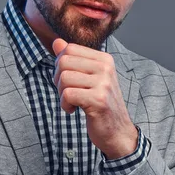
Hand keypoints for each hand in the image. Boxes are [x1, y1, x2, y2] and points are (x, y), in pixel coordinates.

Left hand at [52, 37, 137, 158]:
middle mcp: (106, 68)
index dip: (60, 65)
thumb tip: (56, 41)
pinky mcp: (98, 100)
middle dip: (58, 79)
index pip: (69, 49)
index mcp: (104, 59)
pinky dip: (64, 105)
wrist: (117, 132)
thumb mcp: (87, 78)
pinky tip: (73, 110)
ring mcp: (104, 83)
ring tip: (72, 102)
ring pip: (64, 78)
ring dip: (61, 94)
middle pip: (63, 61)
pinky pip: (67, 94)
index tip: (68, 80)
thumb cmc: (99, 104)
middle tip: (67, 93)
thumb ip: (72, 59)